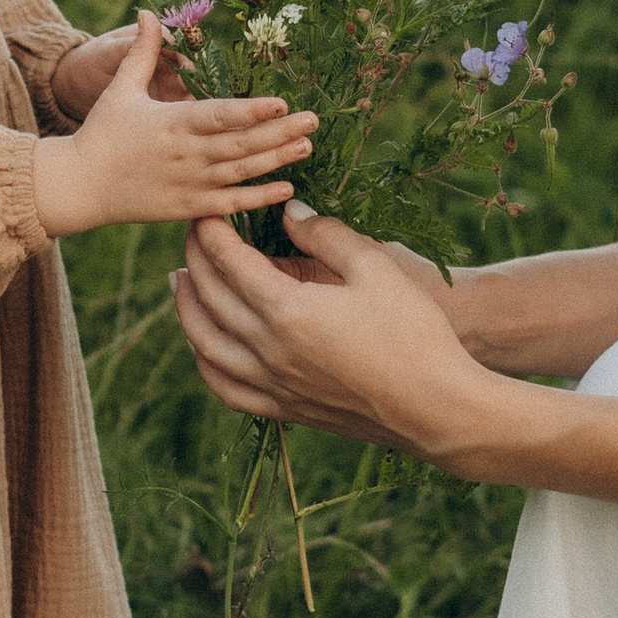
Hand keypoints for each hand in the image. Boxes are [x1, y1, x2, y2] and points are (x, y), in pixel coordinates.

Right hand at [31, 18, 316, 239]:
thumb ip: (142, 52)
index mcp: (172, 122)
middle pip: (241, 143)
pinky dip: (260, 198)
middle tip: (314, 120)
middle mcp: (186, 154)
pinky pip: (231, 205)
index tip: (282, 103)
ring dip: (277, 160)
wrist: (80, 186)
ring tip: (307, 146)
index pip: (220, 115)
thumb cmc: (102, 133)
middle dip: (280, 132)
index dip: (252, 111)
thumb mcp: (121, 89)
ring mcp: (190, 184)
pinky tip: (287, 188)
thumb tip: (149, 12)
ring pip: (242, 172)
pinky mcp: (189, 208)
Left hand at [172, 205, 496, 458]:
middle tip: (193, 231)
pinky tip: (205, 346)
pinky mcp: (285, 409)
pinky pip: (226, 387)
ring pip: (205, 345)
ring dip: (186, 308)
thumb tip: (290, 211)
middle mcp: (268, 351)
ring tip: (180, 281)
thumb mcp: (376, 269)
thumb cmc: (415, 333)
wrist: (437, 409)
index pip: (229, 261)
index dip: (213, 230)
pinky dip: (204, 361)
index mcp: (288, 311)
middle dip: (195, 258)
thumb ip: (327, 234)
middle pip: (209, 298)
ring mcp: (273, 385)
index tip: (208, 207)